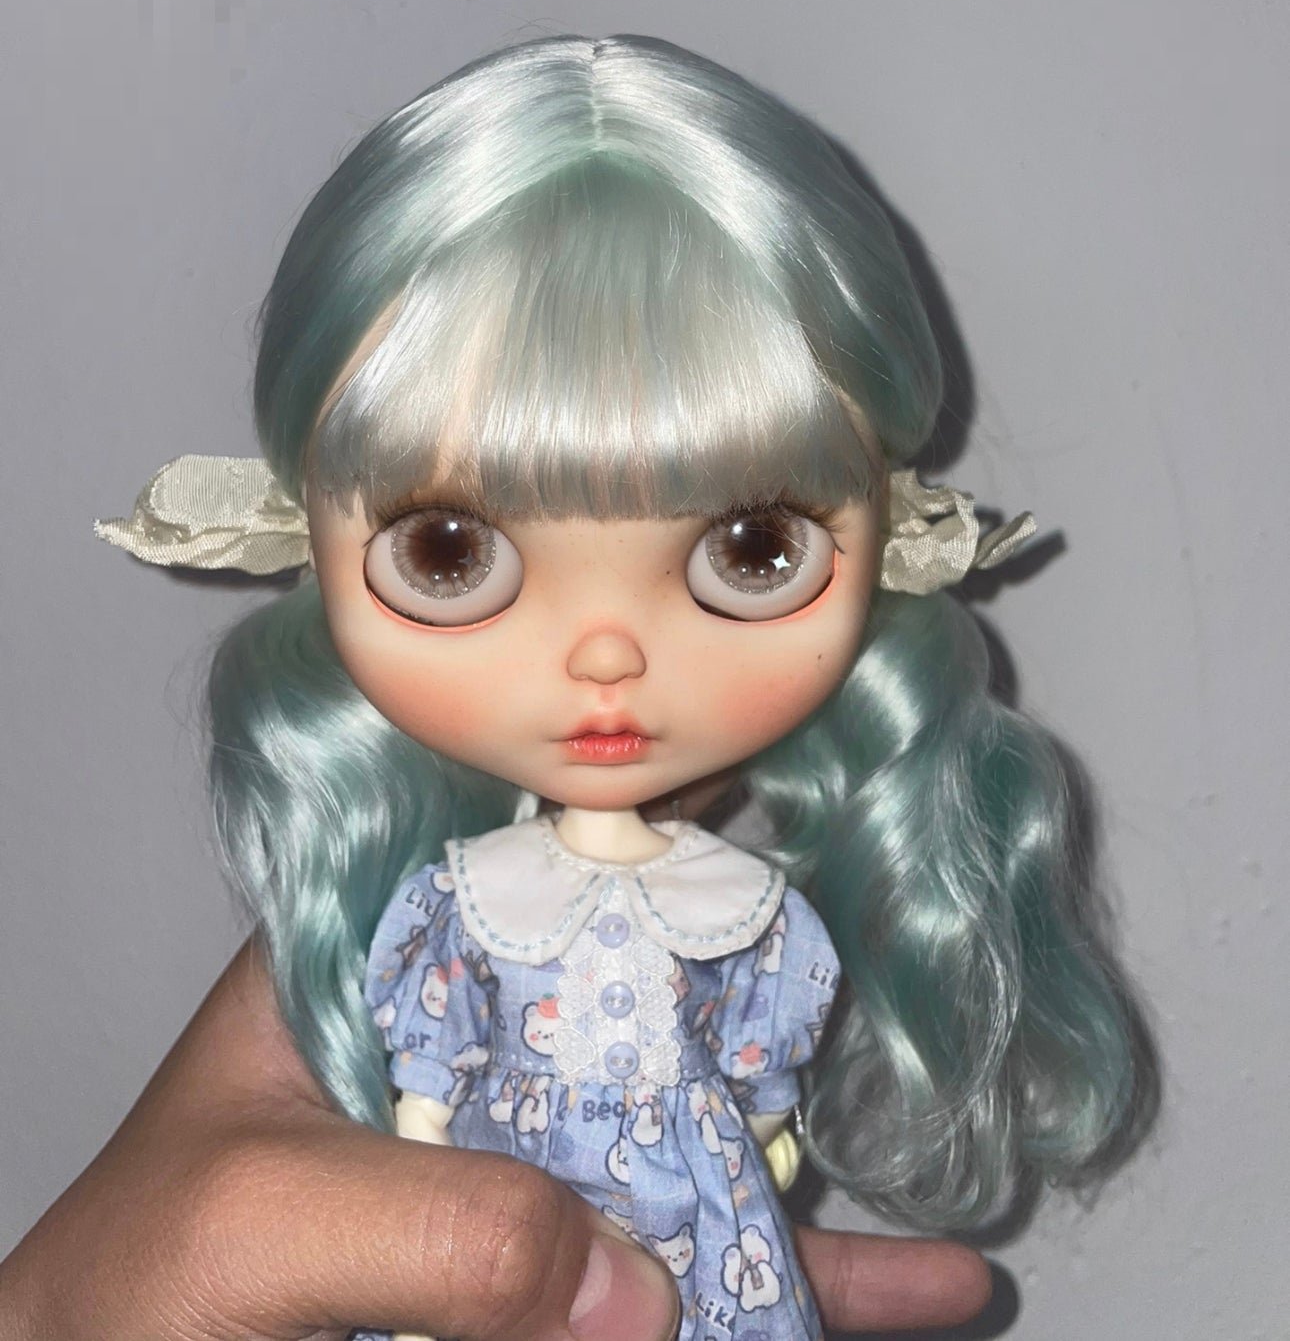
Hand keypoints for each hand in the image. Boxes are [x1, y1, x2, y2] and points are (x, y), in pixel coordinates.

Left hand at [0, 940, 989, 1340]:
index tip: (782, 820)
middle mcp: (469, 1058)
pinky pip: (672, 1280)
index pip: (538, 879)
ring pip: (682, 1160)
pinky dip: (779, 1294)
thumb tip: (630, 1286)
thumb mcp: (256, 1221)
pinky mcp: (536, 1278)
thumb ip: (429, 1223)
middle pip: (646, 1023)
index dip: (655, 847)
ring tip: (935, 1259)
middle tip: (888, 1021)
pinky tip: (888, 1310)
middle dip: (769, 1028)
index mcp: (385, 976)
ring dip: (804, 1200)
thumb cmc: (128, 1296)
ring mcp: (511, 1173)